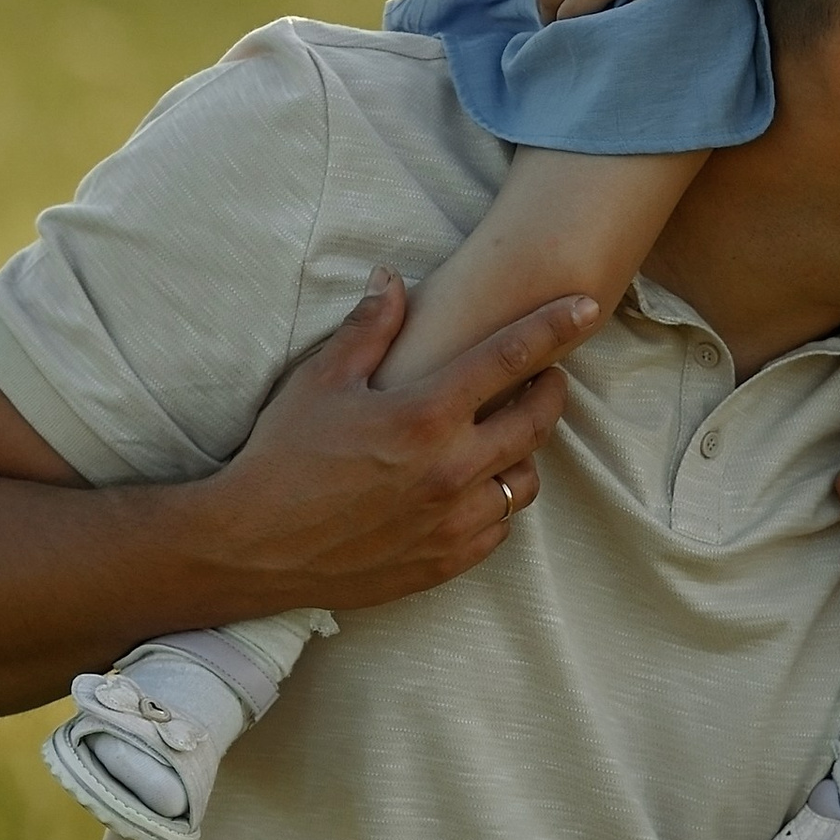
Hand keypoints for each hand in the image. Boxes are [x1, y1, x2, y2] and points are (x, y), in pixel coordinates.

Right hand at [201, 268, 594, 611]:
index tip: (586, 308)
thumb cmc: (282, 457)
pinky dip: (495, 503)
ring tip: (503, 437)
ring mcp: (454, 520)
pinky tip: (473, 488)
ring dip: (523, 453)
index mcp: (426, 415)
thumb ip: (369, 328)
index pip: (512, 357)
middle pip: (536, 423)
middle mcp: (452, 468)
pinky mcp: (446, 561)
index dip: (555, 326)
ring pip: (524, 482)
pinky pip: (498, 528)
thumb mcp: (320, 381)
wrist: (253, 547)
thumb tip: (392, 278)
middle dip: (549, 392)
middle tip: (545, 378)